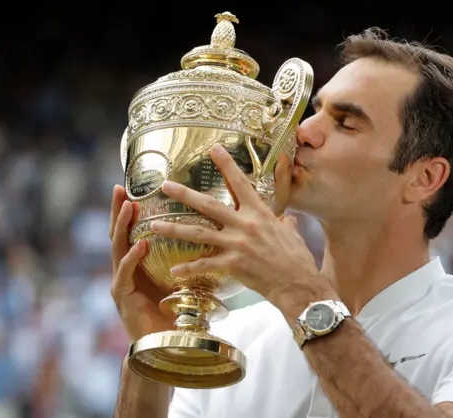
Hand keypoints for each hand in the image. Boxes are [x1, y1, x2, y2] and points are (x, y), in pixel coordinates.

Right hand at [109, 185, 175, 341]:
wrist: (166, 343)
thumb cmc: (176, 311)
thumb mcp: (181, 278)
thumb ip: (187, 257)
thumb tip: (215, 234)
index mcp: (139, 261)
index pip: (133, 229)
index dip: (132, 209)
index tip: (134, 187)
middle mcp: (126, 267)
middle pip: (119, 232)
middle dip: (119, 210)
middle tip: (120, 188)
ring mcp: (121, 280)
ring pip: (117, 247)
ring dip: (123, 225)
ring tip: (130, 207)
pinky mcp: (122, 295)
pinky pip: (124, 271)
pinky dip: (132, 257)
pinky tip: (139, 244)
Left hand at [150, 144, 336, 319]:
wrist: (298, 284)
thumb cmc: (297, 258)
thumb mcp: (291, 232)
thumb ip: (283, 222)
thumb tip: (286, 219)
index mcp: (259, 212)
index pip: (240, 182)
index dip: (226, 165)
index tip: (213, 149)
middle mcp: (244, 224)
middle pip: (208, 205)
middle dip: (184, 194)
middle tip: (165, 186)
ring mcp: (236, 244)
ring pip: (197, 233)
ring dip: (173, 228)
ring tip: (154, 225)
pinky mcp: (232, 265)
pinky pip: (204, 265)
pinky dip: (188, 268)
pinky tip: (172, 270)